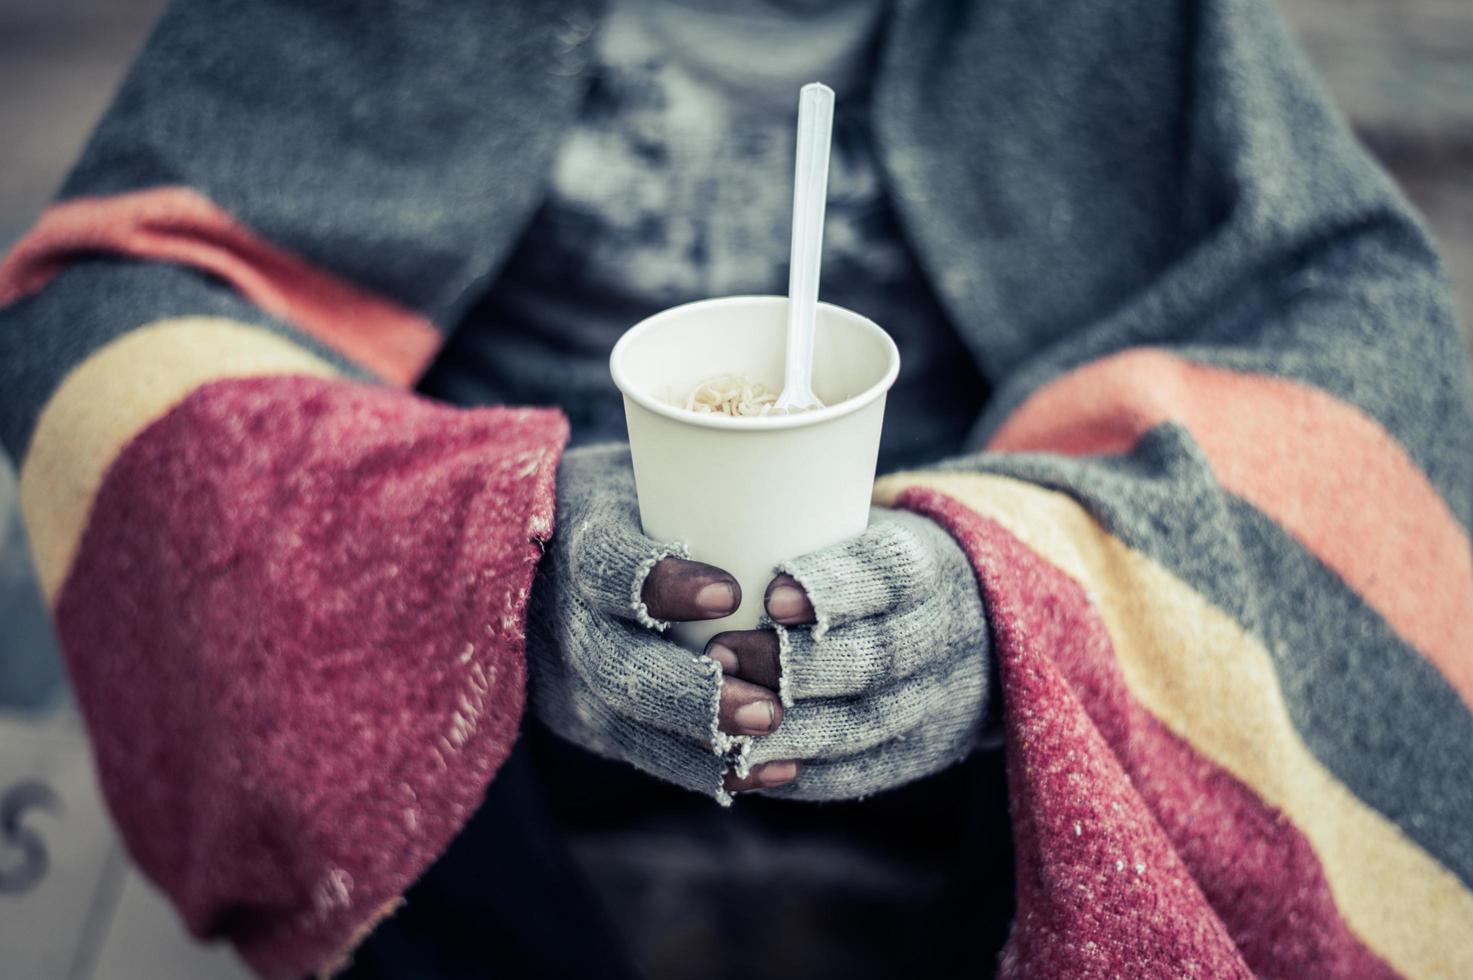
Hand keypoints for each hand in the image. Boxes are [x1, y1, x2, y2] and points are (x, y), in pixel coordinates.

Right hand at [526, 445, 794, 800]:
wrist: (546, 565)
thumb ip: (708, 481)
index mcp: (579, 546)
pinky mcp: (597, 721)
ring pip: (631, 722)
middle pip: (616, 666)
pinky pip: (647, 757)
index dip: (662, 585)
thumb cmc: (629, 506)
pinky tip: (773, 771)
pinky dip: (710, 770)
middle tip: (768, 708)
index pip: (607, 567)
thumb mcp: (646, 475)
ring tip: (778, 738)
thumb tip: (810, 454)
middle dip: (693, 695)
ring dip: (707, 743)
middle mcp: (567, 619)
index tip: (730, 592)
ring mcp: (577, 678)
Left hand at [709, 508, 994, 799]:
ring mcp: (931, 702)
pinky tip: (748, 763)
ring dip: (789, 726)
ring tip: (722, 716)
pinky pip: (857, 773)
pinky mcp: (912, 754)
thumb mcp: (851, 530)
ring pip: (865, 723)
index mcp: (925, 568)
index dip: (833, 588)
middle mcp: (940, 636)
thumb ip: (787, 526)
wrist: (963, 632)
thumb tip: (693, 504)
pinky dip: (801, 771)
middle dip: (793, 664)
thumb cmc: (865, 570)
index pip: (890, 574)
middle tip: (718, 655)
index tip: (771, 596)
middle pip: (876, 657)